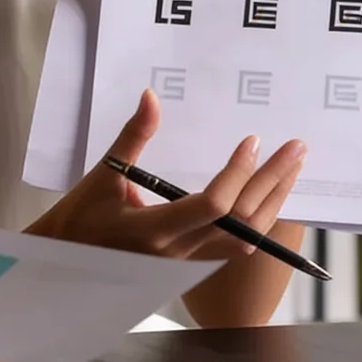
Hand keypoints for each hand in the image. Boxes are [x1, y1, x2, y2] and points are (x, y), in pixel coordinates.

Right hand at [27, 89, 305, 257]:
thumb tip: (152, 96)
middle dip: (273, 183)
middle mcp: (176, 253)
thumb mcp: (103, 175)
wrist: (64, 264)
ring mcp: (187, 264)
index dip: (238, 173)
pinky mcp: (191, 266)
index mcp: (154, 231)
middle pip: (242, 222)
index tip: (252, 141)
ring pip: (246, 239)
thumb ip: (134, 136)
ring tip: (291, 170)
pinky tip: (268, 194)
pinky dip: (258, 219)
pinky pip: (235, 246)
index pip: (213, 205)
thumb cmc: (78, 221)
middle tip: (297, 149)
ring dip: (273, 203)